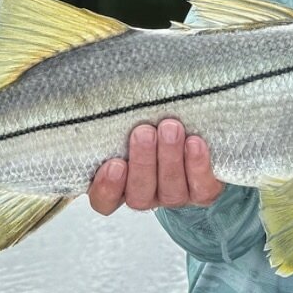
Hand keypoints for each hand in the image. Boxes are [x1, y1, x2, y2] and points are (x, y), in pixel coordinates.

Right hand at [88, 120, 223, 213]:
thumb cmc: (151, 119)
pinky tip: (195, 142)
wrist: (195, 122)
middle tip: (144, 132)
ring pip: (170, 191)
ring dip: (170, 159)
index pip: (104, 200)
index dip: (107, 188)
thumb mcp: (130, 117)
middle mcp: (146, 194)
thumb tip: (89, 92)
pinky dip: (198, 166)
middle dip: (143, 162)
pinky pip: (202, 189)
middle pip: (139, 194)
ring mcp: (175, 195)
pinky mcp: (203, 192)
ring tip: (171, 128)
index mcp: (119, 184)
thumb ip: (116, 116)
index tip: (114, 164)